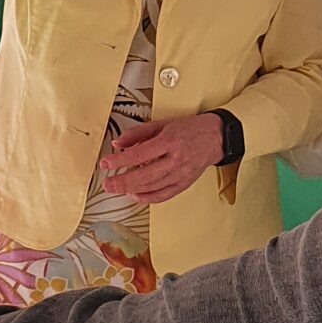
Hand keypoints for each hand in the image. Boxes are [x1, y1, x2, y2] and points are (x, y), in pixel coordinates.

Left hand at [101, 114, 224, 204]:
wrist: (215, 137)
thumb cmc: (190, 129)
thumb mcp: (162, 124)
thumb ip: (138, 134)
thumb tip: (119, 143)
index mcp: (169, 141)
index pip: (139, 155)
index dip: (119, 161)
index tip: (106, 163)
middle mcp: (175, 160)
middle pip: (144, 176)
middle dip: (122, 182)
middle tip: (107, 184)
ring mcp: (180, 174)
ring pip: (152, 188)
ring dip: (132, 190)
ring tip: (117, 188)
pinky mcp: (184, 184)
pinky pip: (163, 195)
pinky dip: (147, 198)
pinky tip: (136, 195)